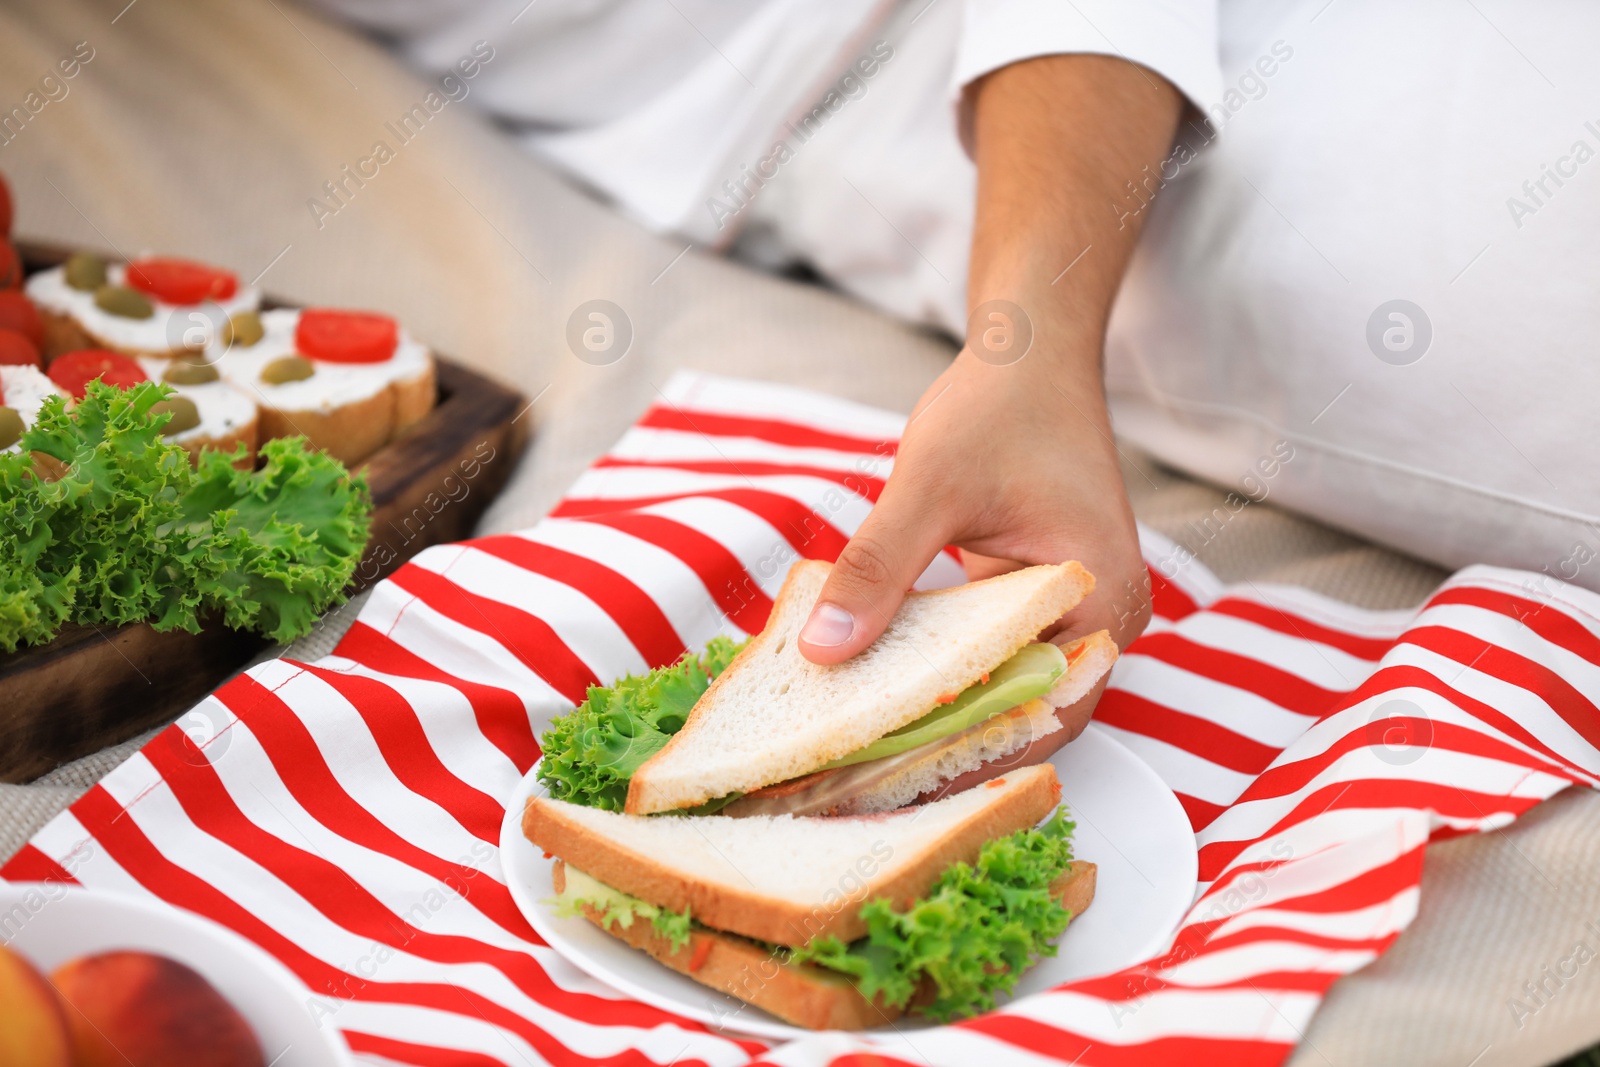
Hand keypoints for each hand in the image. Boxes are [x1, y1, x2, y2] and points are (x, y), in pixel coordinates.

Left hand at [797, 343, 1149, 743]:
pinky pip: (998, 657)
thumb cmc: (998, 406)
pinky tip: (887, 694)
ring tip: (867, 755)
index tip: (890, 782)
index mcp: (1099, 595)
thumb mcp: (928, 485)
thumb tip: (825, 650)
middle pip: (1030, 715)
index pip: (1042, 712)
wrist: (1029, 355)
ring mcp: (1076, 611)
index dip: (967, 756)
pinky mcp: (1041, 600)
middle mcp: (1102, 617)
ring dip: (947, 718)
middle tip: (863, 784)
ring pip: (1013, 691)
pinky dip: (948, 677)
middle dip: (950, 750)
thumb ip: (879, 568)